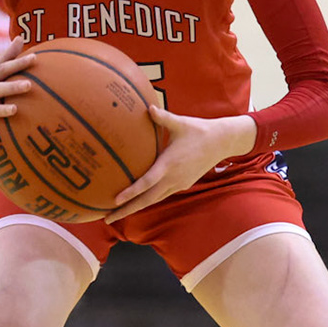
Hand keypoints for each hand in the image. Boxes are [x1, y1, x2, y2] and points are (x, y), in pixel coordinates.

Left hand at [105, 110, 255, 222]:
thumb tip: (147, 107)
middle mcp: (173, 178)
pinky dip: (147, 200)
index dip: (131, 192)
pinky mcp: (182, 184)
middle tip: (106, 218)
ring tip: (116, 214)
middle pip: (146, 200)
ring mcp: (178, 184)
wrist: (221, 142)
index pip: (147, 182)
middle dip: (126, 210)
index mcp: (169, 164)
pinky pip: (161, 195)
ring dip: (135, 208)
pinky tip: (136, 201)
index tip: (116, 200)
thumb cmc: (198, 129)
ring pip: (154, 200)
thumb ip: (162, 117)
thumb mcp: (180, 122)